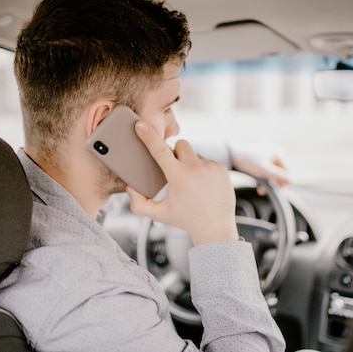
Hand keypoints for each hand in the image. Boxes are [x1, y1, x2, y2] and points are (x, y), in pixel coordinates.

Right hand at [127, 121, 237, 245]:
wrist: (215, 228)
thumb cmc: (185, 220)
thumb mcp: (158, 215)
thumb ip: (138, 203)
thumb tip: (130, 187)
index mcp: (178, 178)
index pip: (159, 151)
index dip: (148, 136)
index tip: (140, 125)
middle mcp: (196, 170)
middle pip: (180, 145)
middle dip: (175, 154)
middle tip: (175, 170)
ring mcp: (211, 168)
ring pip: (194, 154)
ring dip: (189, 163)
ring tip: (192, 183)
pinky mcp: (222, 169)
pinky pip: (206, 160)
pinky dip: (202, 169)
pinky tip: (203, 185)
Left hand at [230, 143, 290, 188]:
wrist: (231, 155)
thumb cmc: (248, 162)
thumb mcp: (265, 170)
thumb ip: (279, 176)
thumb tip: (292, 180)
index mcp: (279, 154)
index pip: (288, 172)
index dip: (282, 183)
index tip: (272, 190)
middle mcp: (276, 154)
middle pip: (281, 173)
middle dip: (274, 184)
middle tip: (262, 192)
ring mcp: (269, 156)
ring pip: (274, 174)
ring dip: (268, 183)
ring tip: (259, 190)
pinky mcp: (262, 160)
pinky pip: (267, 172)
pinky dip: (264, 179)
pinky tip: (257, 184)